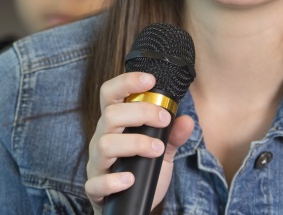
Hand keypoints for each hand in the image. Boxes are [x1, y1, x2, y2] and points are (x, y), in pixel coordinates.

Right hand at [85, 72, 194, 213]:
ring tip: (157, 149)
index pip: (111, 94)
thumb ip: (173, 136)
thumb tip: (186, 120)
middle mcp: (102, 138)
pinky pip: (96, 183)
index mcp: (115, 124)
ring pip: (104, 144)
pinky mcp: (95, 188)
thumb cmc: (141, 170)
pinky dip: (114, 180)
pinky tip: (130, 179)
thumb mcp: (161, 150)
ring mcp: (97, 163)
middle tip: (164, 119)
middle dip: (140, 112)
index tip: (151, 79)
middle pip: (111, 115)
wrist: (130, 206)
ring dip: (135, 143)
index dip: (127, 82)